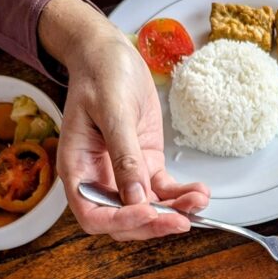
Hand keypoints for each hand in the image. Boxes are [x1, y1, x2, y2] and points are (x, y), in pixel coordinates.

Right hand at [39, 0, 209, 240]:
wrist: (109, 54)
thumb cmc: (100, 74)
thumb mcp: (112, 111)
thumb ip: (124, 156)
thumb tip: (136, 196)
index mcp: (77, 169)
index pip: (94, 214)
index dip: (120, 221)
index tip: (147, 213)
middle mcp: (99, 179)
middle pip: (124, 220)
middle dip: (154, 224)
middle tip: (182, 220)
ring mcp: (124, 175)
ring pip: (148, 210)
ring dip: (174, 212)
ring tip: (199, 201)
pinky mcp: (146, 166)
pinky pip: (163, 191)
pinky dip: (181, 196)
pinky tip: (199, 192)